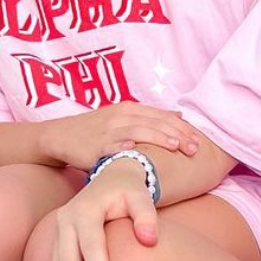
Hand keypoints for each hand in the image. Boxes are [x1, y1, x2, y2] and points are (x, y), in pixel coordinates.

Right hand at [52, 103, 200, 168]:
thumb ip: (150, 118)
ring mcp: (108, 130)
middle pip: (155, 122)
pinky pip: (112, 146)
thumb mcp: (123, 118)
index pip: (162, 116)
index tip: (199, 141)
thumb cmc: (95, 130)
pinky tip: (137, 151)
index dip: (182, 127)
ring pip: (138, 131)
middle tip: (194, 148)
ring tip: (175, 146)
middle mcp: (121, 116)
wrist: (60, 136)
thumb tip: (179, 115)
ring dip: (158, 138)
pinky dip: (125, 147)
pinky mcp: (96, 145)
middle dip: (177, 134)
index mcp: (130, 109)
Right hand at [52, 160, 158, 260]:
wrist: (111, 178)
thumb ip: (146, 216)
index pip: (91, 244)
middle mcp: (67, 220)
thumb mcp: (140, 196)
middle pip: (67, 259)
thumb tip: (149, 240)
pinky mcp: (58, 240)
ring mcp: (59, 230)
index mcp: (86, 210)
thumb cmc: (127, 190)